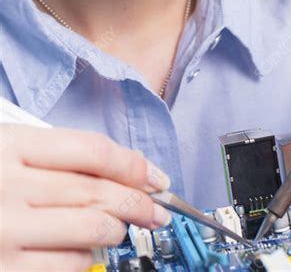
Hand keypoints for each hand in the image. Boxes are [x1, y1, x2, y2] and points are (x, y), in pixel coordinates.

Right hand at [0, 124, 171, 270]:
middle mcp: (8, 188)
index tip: (154, 176)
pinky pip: (67, 267)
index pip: (92, 150)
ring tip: (119, 228)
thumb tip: (118, 172)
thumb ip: (51, 155)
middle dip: (139, 201)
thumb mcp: (4, 149)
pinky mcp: (3, 271)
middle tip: (159, 209)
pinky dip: (85, 260)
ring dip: (115, 230)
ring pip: (90, 231)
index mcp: (10, 147)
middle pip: (97, 191)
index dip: (133, 164)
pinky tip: (83, 253)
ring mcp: (4, 233)